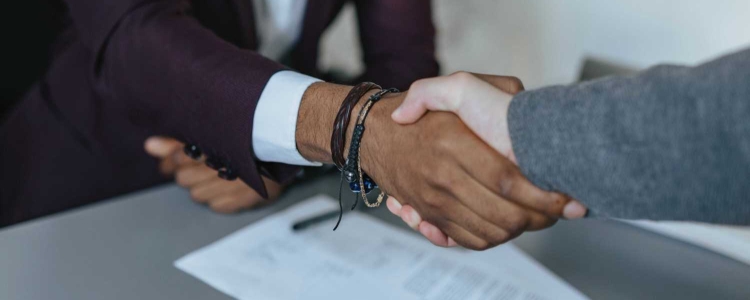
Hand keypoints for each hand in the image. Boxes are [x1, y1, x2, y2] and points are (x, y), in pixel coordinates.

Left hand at [144, 136, 283, 212]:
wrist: (284, 141)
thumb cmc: (244, 139)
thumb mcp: (209, 134)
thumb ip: (175, 142)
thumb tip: (149, 146)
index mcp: (215, 144)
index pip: (178, 158)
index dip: (175, 159)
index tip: (181, 156)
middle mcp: (225, 164)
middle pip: (184, 180)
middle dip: (187, 174)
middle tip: (201, 166)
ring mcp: (238, 184)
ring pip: (198, 195)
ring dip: (202, 187)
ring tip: (216, 176)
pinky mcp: (249, 199)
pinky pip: (217, 206)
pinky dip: (219, 199)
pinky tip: (227, 187)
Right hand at [387, 72, 586, 246]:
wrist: (374, 134)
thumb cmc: (423, 115)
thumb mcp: (456, 85)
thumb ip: (489, 85)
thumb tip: (520, 103)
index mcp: (454, 142)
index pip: (506, 180)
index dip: (540, 195)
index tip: (564, 198)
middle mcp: (442, 174)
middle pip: (503, 213)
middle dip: (539, 219)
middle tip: (558, 211)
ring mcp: (434, 200)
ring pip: (489, 232)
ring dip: (520, 231)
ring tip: (538, 218)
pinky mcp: (429, 215)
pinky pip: (468, 240)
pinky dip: (492, 239)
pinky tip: (506, 226)